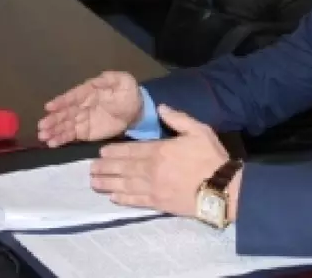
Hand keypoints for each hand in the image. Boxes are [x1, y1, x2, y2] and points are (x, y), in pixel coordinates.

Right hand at [37, 71, 142, 146]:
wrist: (137, 110)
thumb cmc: (128, 93)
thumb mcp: (123, 81)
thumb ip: (109, 79)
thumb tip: (97, 79)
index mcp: (87, 91)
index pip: (72, 97)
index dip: (61, 102)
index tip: (49, 107)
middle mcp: (81, 106)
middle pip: (65, 113)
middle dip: (53, 120)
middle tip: (41, 127)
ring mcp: (82, 120)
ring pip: (65, 125)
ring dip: (54, 131)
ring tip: (43, 137)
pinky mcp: (86, 132)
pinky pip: (71, 136)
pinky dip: (62, 139)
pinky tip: (52, 143)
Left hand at [90, 104, 233, 218]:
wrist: (221, 188)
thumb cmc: (210, 158)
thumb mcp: (199, 130)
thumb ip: (178, 118)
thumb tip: (162, 107)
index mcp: (159, 150)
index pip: (129, 150)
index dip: (113, 151)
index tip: (100, 152)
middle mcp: (150, 169)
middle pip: (121, 168)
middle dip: (104, 168)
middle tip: (90, 169)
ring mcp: (152, 188)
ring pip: (123, 185)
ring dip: (107, 184)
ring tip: (94, 183)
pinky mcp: (158, 204)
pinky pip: (135, 201)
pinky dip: (122, 199)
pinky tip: (113, 198)